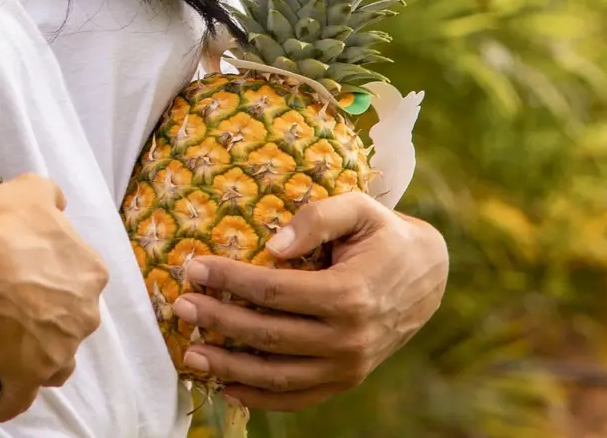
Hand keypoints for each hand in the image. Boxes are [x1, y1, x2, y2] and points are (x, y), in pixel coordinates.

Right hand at [0, 173, 108, 423]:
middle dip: (53, 315)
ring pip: (57, 360)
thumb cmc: (6, 227)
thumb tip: (59, 205)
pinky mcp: (29, 378)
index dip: (56, 270)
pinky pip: (19, 398)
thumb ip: (51, 195)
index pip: (81, 274)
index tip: (31, 267)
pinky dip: (7, 400)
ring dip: (40, 358)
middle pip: (72, 318)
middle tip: (17, 305)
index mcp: (90, 271)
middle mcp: (83, 315)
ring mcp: (59, 351)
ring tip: (10, 349)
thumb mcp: (31, 189)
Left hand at [175, 193, 448, 411]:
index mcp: (348, 294)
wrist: (427, 275)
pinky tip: (226, 386)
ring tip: (190, 353)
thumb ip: (317, 217)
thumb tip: (271, 245)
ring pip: (278, 376)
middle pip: (268, 335)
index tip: (192, 268)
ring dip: (230, 367)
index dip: (229, 280)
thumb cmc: (382, 233)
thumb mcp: (358, 207)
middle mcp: (348, 339)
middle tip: (179, 306)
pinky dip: (260, 398)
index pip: (273, 291)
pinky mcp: (347, 380)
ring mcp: (348, 366)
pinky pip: (298, 397)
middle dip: (218, 320)